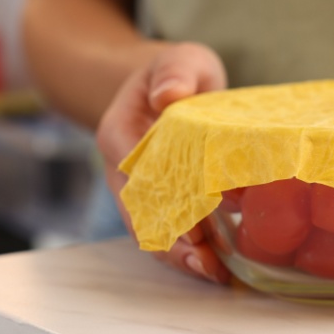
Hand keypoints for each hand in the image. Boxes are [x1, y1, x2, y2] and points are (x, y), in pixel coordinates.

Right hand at [96, 42, 230, 282]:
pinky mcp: (155, 201)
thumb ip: (174, 71)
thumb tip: (169, 95)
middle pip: (137, 211)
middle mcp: (119, 168)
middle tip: (206, 262)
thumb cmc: (176, 73)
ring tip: (212, 273)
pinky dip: (186, 251)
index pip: (134, 169)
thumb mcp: (178, 60)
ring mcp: (134, 189)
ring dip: (177, 254)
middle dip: (170, 240)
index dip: (161, 197)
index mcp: (119, 132)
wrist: (166, 86)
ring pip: (147, 230)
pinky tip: (214, 267)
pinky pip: (163, 231)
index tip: (190, 220)